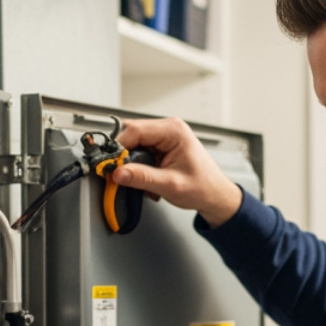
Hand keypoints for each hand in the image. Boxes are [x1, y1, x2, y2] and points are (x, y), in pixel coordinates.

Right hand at [115, 117, 243, 227]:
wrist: (215, 196)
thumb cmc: (203, 187)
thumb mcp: (170, 185)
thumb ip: (142, 178)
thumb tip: (118, 173)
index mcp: (173, 130)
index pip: (134, 131)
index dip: (118, 148)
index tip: (110, 165)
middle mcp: (168, 129)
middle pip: (130, 135)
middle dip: (123, 156)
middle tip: (119, 174)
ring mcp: (164, 137)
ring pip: (132, 144)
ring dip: (131, 163)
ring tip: (139, 179)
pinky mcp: (161, 147)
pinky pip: (139, 152)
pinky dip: (137, 167)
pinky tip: (146, 179)